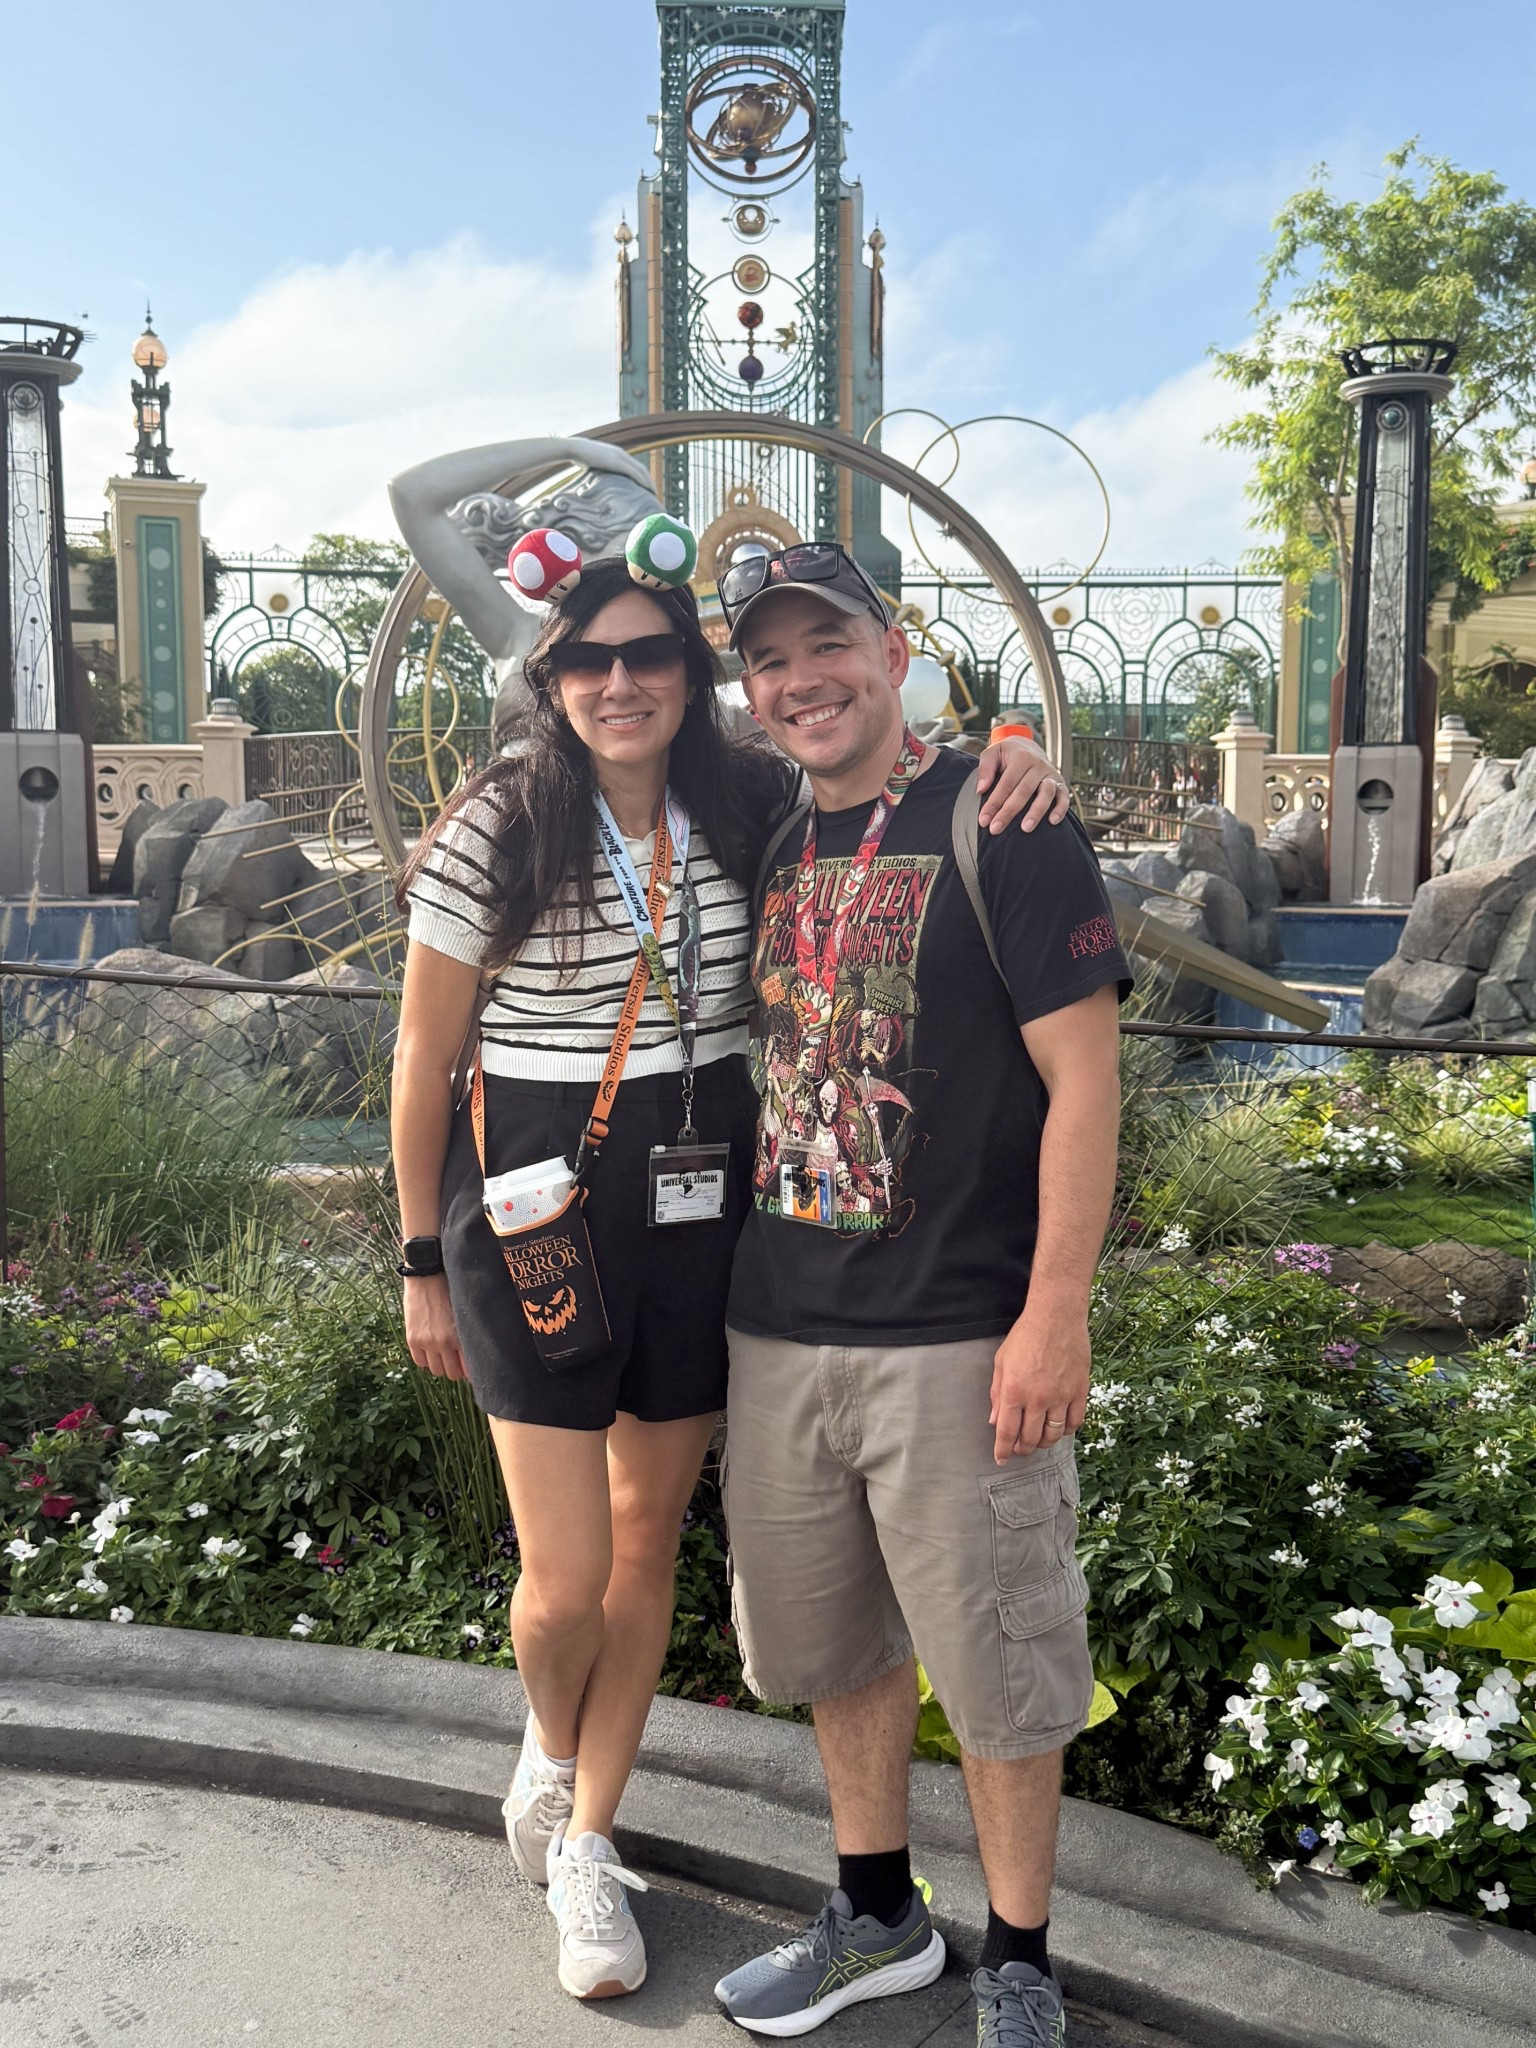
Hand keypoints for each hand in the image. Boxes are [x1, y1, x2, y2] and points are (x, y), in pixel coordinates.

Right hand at [403, 1273, 468, 1382]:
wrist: (427, 1274)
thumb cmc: (451, 1289)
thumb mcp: (465, 1312)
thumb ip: (469, 1333)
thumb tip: (474, 1354)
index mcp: (461, 1335)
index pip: (469, 1369)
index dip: (471, 1371)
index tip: (471, 1367)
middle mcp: (444, 1342)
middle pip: (452, 1373)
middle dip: (457, 1368)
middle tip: (458, 1360)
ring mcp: (426, 1342)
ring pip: (437, 1371)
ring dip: (441, 1364)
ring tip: (444, 1353)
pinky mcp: (412, 1339)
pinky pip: (420, 1362)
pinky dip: (426, 1359)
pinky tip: (430, 1348)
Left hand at [976, 737, 1069, 834]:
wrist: (1028, 747)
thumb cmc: (1008, 755)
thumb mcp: (993, 753)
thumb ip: (985, 768)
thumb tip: (981, 789)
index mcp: (1021, 757)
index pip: (1006, 783)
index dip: (994, 803)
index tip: (983, 820)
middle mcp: (1038, 765)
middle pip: (1023, 791)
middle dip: (1009, 812)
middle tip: (996, 829)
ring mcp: (1051, 775)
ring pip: (1046, 794)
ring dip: (1036, 812)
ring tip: (1026, 828)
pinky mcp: (1061, 784)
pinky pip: (1064, 797)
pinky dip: (1061, 809)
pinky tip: (1052, 822)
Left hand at [988, 1300, 1089, 1462]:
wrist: (1056, 1316)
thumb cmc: (1025, 1335)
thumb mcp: (1001, 1362)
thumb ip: (997, 1394)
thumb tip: (995, 1421)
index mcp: (1014, 1391)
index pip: (1007, 1432)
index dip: (1003, 1450)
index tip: (1001, 1458)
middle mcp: (1038, 1398)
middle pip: (1030, 1439)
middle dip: (1022, 1449)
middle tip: (1019, 1449)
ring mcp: (1061, 1396)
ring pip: (1054, 1435)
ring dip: (1044, 1442)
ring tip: (1038, 1439)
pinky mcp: (1079, 1391)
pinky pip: (1074, 1422)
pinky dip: (1066, 1430)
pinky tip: (1059, 1426)